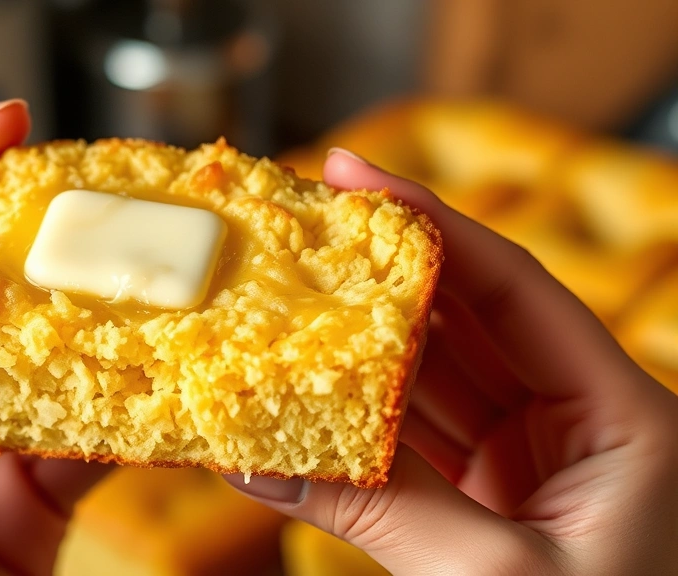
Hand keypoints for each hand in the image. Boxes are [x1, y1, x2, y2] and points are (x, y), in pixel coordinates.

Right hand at [225, 149, 677, 573]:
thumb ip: (375, 508)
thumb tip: (255, 454)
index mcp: (627, 417)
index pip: (514, 288)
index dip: (432, 224)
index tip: (353, 176)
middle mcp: (581, 426)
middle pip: (467, 324)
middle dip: (382, 281)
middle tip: (300, 237)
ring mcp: (532, 468)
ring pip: (433, 385)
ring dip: (361, 354)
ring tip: (285, 309)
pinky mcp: (492, 510)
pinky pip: (416, 448)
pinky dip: (361, 430)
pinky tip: (306, 404)